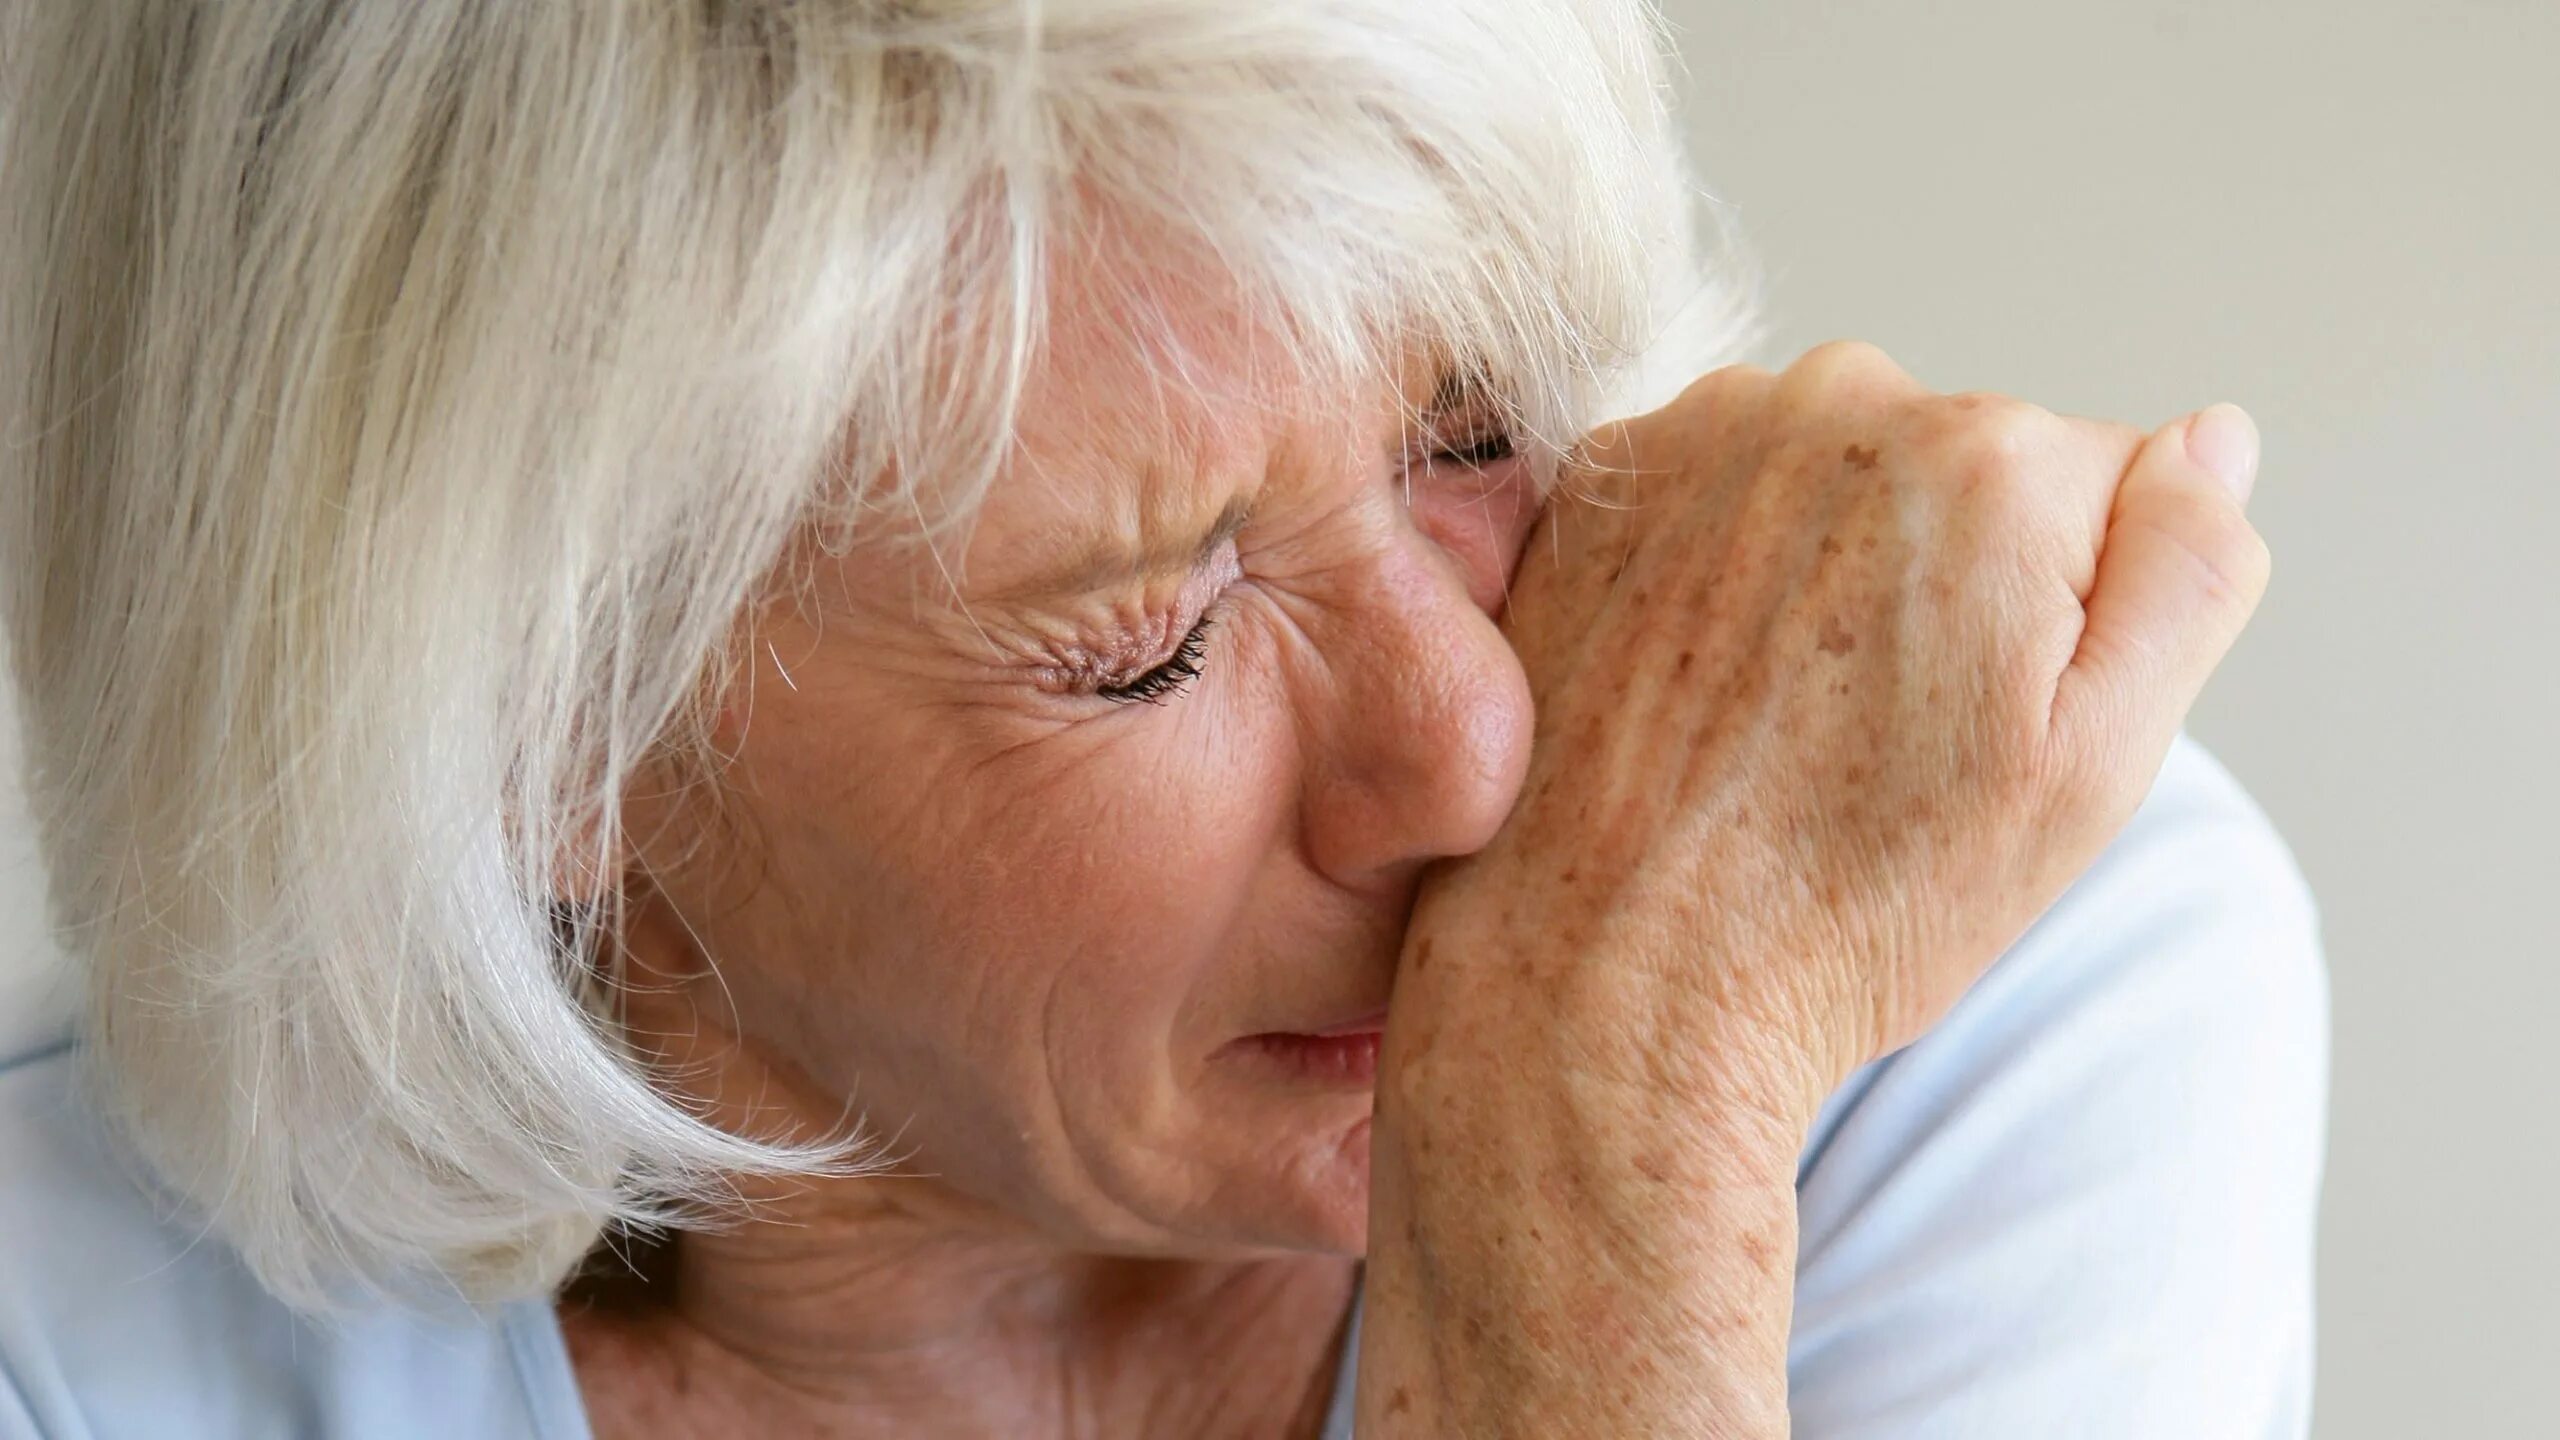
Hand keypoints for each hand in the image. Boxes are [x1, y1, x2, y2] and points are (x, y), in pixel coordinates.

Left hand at [1360, 342, 2267, 1436]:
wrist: (1618, 976)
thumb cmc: (1861, 900)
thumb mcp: (2094, 765)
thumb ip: (2188, 569)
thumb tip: (2214, 437)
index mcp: (1989, 456)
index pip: (2098, 485)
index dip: (2062, 614)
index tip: (1984, 714)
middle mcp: (1837, 404)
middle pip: (1958, 466)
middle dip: (1948, 573)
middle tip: (1882, 732)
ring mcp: (1698, 437)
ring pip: (1832, 472)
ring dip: (1827, 562)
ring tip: (1786, 720)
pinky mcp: (1598, 487)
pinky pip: (1711, 491)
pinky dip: (1715, 566)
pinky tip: (1701, 687)